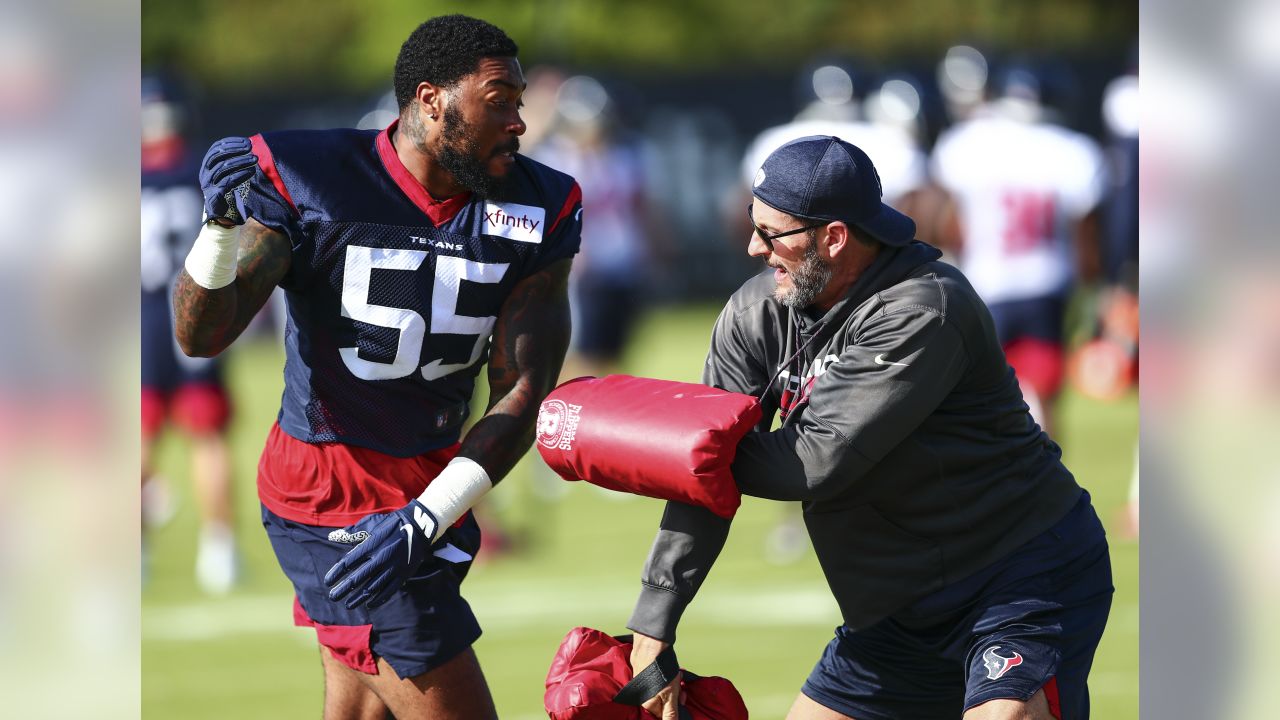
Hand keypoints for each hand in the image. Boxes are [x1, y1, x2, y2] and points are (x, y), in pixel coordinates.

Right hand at [199, 136, 257, 223]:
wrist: (222, 216)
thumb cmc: (228, 192)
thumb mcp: (228, 174)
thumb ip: (233, 161)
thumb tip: (248, 146)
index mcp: (207, 165)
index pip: (216, 148)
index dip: (231, 142)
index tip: (246, 141)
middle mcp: (205, 173)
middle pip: (218, 155)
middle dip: (236, 149)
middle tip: (251, 148)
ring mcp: (209, 184)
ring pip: (224, 167)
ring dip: (242, 161)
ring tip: (255, 158)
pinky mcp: (215, 194)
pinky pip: (229, 181)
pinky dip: (242, 174)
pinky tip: (252, 171)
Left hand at [323, 499, 439, 609]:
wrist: (418, 526)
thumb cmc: (390, 524)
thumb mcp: (371, 523)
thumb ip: (352, 533)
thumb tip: (332, 536)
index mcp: (370, 545)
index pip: (348, 562)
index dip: (336, 573)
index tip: (328, 581)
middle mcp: (380, 558)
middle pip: (357, 578)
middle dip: (343, 589)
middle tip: (333, 597)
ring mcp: (392, 567)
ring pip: (372, 588)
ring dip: (358, 598)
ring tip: (348, 605)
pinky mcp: (402, 574)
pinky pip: (389, 591)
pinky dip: (378, 599)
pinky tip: (369, 604)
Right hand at [630, 633, 681, 719]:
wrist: (650, 646)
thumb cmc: (660, 671)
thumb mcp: (670, 696)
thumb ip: (670, 714)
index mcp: (649, 705)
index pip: (664, 715)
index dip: (676, 708)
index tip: (682, 700)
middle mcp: (644, 697)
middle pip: (664, 702)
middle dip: (675, 696)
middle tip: (682, 689)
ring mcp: (643, 685)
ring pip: (663, 691)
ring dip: (672, 686)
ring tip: (677, 676)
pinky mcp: (644, 674)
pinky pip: (659, 681)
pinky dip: (667, 678)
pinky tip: (671, 671)